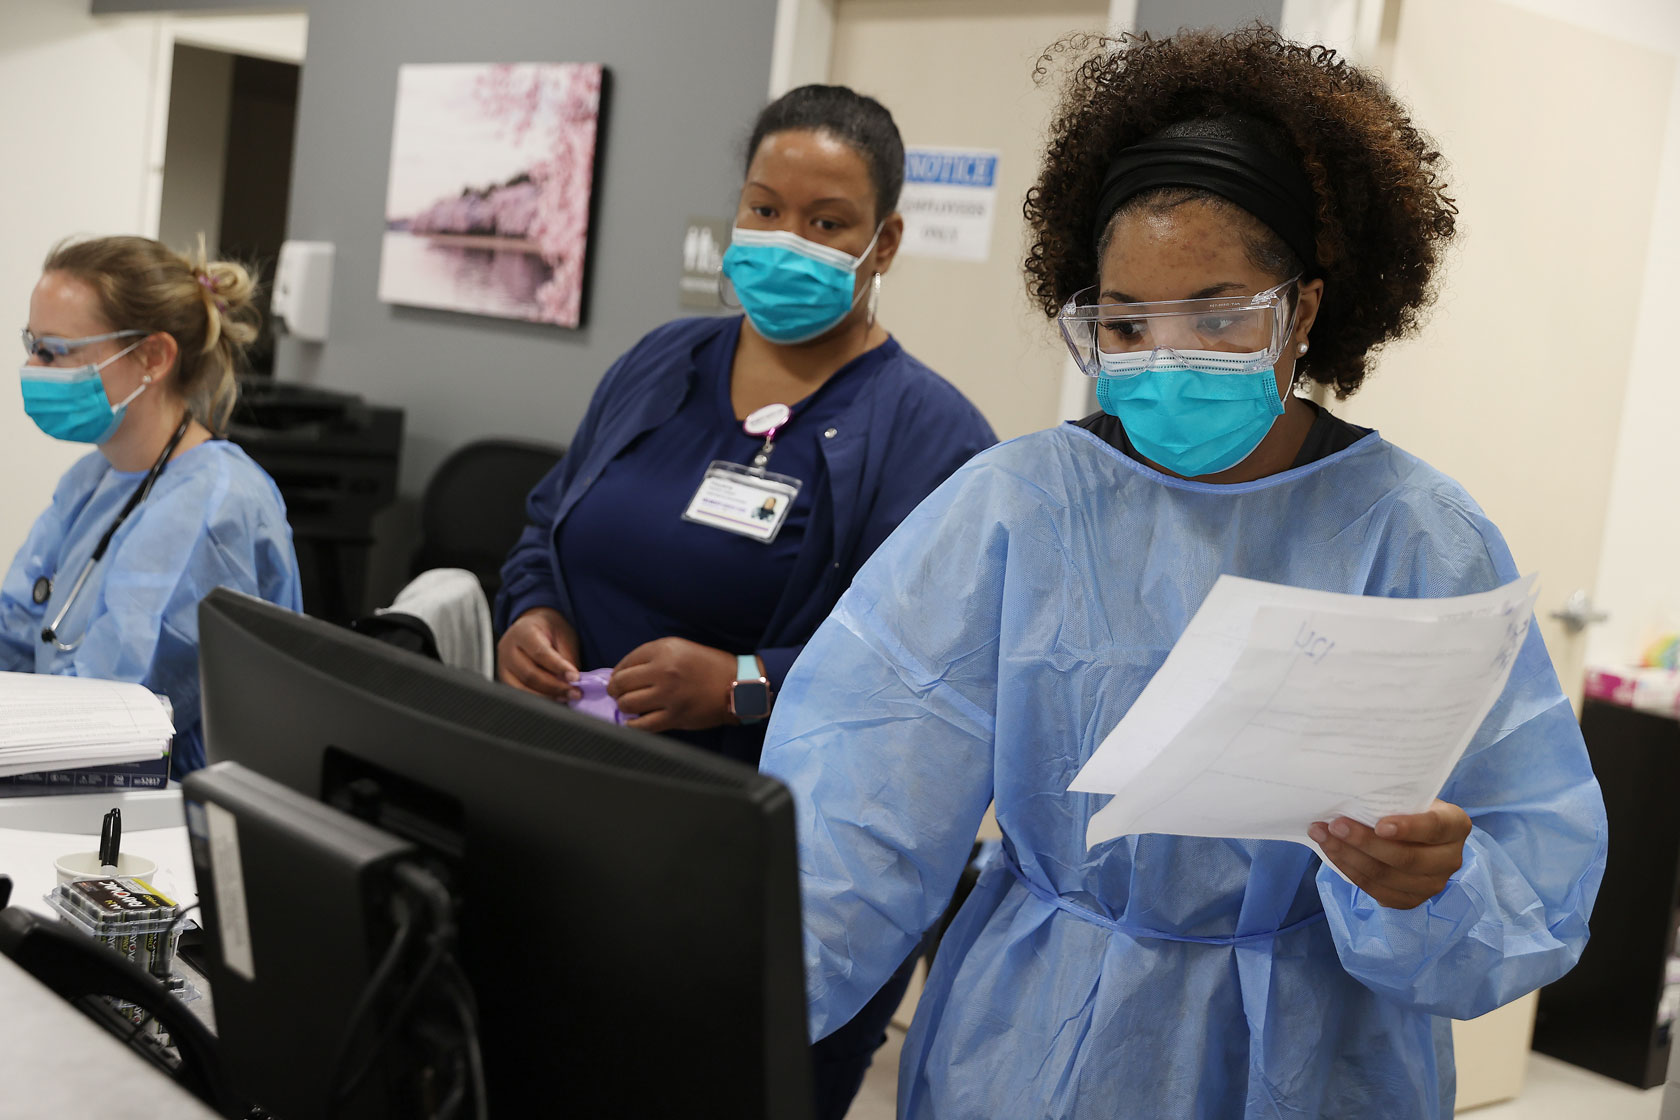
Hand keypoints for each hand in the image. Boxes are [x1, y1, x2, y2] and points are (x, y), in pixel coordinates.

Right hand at [497, 607, 581, 700]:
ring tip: (566, 697)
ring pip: (521, 689)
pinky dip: (537, 699)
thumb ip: (567, 658)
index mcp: (523, 632)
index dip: (558, 668)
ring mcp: (503, 666)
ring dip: (546, 697)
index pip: (540, 653)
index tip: (575, 678)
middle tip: (575, 692)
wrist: (534, 626)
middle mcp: (507, 649)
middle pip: (529, 674)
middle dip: (555, 687)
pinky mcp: (504, 679)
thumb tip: (572, 681)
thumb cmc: (550, 631)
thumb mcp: (564, 636)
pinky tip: (553, 699)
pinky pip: (519, 694)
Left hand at [608, 638, 738, 732]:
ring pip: (627, 704)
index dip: (617, 673)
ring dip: (624, 706)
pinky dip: (632, 725)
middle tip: (618, 694)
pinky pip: (641, 725)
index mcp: (664, 650)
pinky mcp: (674, 716)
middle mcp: (663, 670)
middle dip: (615, 690)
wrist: (737, 685)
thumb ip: (653, 657)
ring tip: (630, 706)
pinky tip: (634, 721)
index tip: (618, 680)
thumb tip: (624, 674)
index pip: (626, 662)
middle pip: (621, 683)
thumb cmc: (708, 665)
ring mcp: (668, 695)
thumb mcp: (680, 648)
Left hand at [1309, 800, 1472, 908]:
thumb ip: (1393, 796)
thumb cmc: (1406, 806)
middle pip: (1407, 858)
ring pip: (1386, 877)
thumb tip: (1353, 791)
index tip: (1379, 824)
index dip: (1408, 828)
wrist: (1410, 830)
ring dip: (1348, 856)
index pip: (1435, 828)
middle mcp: (1451, 859)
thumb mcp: (1408, 795)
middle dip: (1365, 842)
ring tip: (1322, 835)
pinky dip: (1349, 870)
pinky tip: (1331, 851)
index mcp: (1455, 825)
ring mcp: (1433, 884)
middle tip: (1334, 825)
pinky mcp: (1411, 900)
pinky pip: (1376, 890)